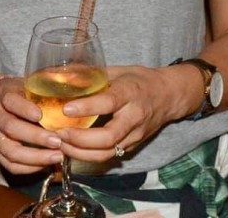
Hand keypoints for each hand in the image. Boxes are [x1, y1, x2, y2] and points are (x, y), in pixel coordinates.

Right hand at [0, 77, 63, 174]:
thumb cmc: (20, 92)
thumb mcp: (30, 83)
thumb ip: (47, 87)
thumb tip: (77, 88)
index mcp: (3, 94)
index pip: (11, 101)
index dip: (25, 109)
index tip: (41, 116)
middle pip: (10, 128)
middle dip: (35, 137)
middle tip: (58, 141)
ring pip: (9, 150)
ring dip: (34, 156)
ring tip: (57, 156)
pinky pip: (9, 164)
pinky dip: (28, 167)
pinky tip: (45, 165)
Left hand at [54, 65, 194, 163]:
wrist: (168, 96)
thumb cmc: (139, 80)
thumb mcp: (117, 71)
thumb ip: (90, 75)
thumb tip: (58, 76)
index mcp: (130, 92)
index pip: (109, 102)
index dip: (87, 107)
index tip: (66, 109)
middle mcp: (134, 116)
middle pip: (108, 137)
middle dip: (80, 139)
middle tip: (59, 134)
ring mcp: (135, 135)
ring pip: (107, 153)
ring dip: (81, 153)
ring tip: (61, 145)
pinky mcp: (133, 146)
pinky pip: (109, 156)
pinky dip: (88, 156)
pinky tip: (73, 150)